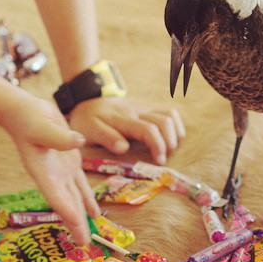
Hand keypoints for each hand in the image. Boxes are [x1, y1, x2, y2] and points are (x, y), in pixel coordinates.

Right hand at [2, 98, 100, 245]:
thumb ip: (60, 137)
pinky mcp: (69, 162)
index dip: (66, 211)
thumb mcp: (42, 126)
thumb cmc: (28, 119)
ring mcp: (61, 170)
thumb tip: (79, 142)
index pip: (56, 195)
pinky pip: (80, 185)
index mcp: (42, 171)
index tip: (76, 226)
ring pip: (75, 198)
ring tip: (87, 238)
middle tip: (83, 245)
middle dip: (74, 224)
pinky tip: (94, 213)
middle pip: (66, 203)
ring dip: (81, 217)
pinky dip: (87, 199)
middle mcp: (52, 175)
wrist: (25, 112)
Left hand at [67, 97, 184, 164]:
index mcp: (123, 119)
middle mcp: (137, 111)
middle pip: (165, 120)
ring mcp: (143, 109)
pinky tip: (170, 139)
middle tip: (163, 158)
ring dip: (175, 133)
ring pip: (170, 114)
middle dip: (170, 142)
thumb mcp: (89, 129)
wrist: (87, 98)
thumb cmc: (87, 119)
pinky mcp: (147, 109)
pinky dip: (175, 126)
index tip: (159, 162)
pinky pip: (168, 112)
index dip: (158, 146)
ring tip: (168, 150)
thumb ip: (106, 137)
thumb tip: (124, 149)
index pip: (148, 129)